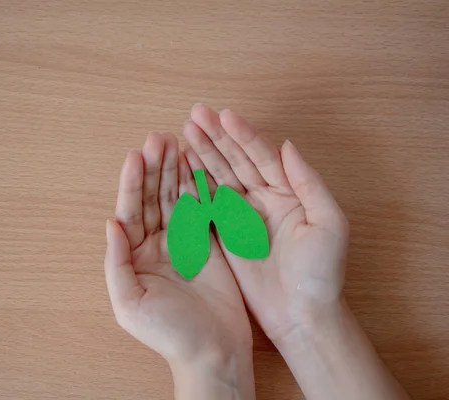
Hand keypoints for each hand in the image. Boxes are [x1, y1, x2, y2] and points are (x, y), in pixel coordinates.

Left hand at [105, 132, 254, 398]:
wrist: (214, 352)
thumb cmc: (169, 334)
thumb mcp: (130, 303)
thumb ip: (118, 262)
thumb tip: (110, 223)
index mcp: (135, 257)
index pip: (131, 212)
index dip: (132, 184)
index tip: (136, 156)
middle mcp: (157, 245)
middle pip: (154, 199)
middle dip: (155, 169)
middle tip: (159, 138)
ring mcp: (185, 243)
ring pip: (177, 199)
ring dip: (174, 171)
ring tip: (175, 142)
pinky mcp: (210, 244)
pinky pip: (203, 210)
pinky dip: (200, 187)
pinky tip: (197, 166)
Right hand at [182, 104, 349, 345]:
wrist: (302, 315)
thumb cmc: (322, 273)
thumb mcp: (328, 223)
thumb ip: (308, 182)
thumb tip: (287, 145)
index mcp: (288, 192)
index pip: (262, 155)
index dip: (243, 134)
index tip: (224, 115)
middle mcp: (263, 199)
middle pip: (236, 160)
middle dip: (216, 137)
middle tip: (195, 115)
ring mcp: (242, 217)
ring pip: (219, 178)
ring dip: (203, 155)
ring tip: (184, 134)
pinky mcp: (225, 236)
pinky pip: (207, 206)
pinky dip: (194, 186)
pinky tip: (181, 169)